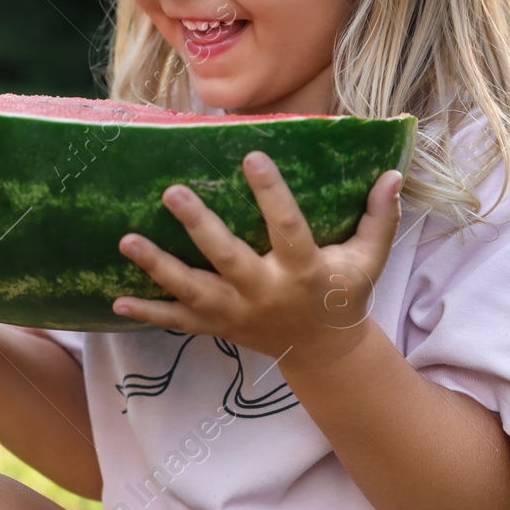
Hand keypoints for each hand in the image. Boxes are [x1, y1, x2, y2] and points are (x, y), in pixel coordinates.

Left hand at [113, 150, 403, 364]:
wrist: (324, 353)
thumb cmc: (345, 294)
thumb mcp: (368, 260)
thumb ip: (379, 218)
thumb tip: (392, 175)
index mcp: (303, 272)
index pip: (287, 228)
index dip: (271, 193)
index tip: (252, 156)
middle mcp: (265, 293)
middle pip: (227, 259)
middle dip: (199, 227)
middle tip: (172, 192)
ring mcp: (237, 314)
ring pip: (192, 290)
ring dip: (158, 267)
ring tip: (126, 241)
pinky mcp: (219, 328)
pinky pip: (179, 323)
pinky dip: (149, 314)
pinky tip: (117, 302)